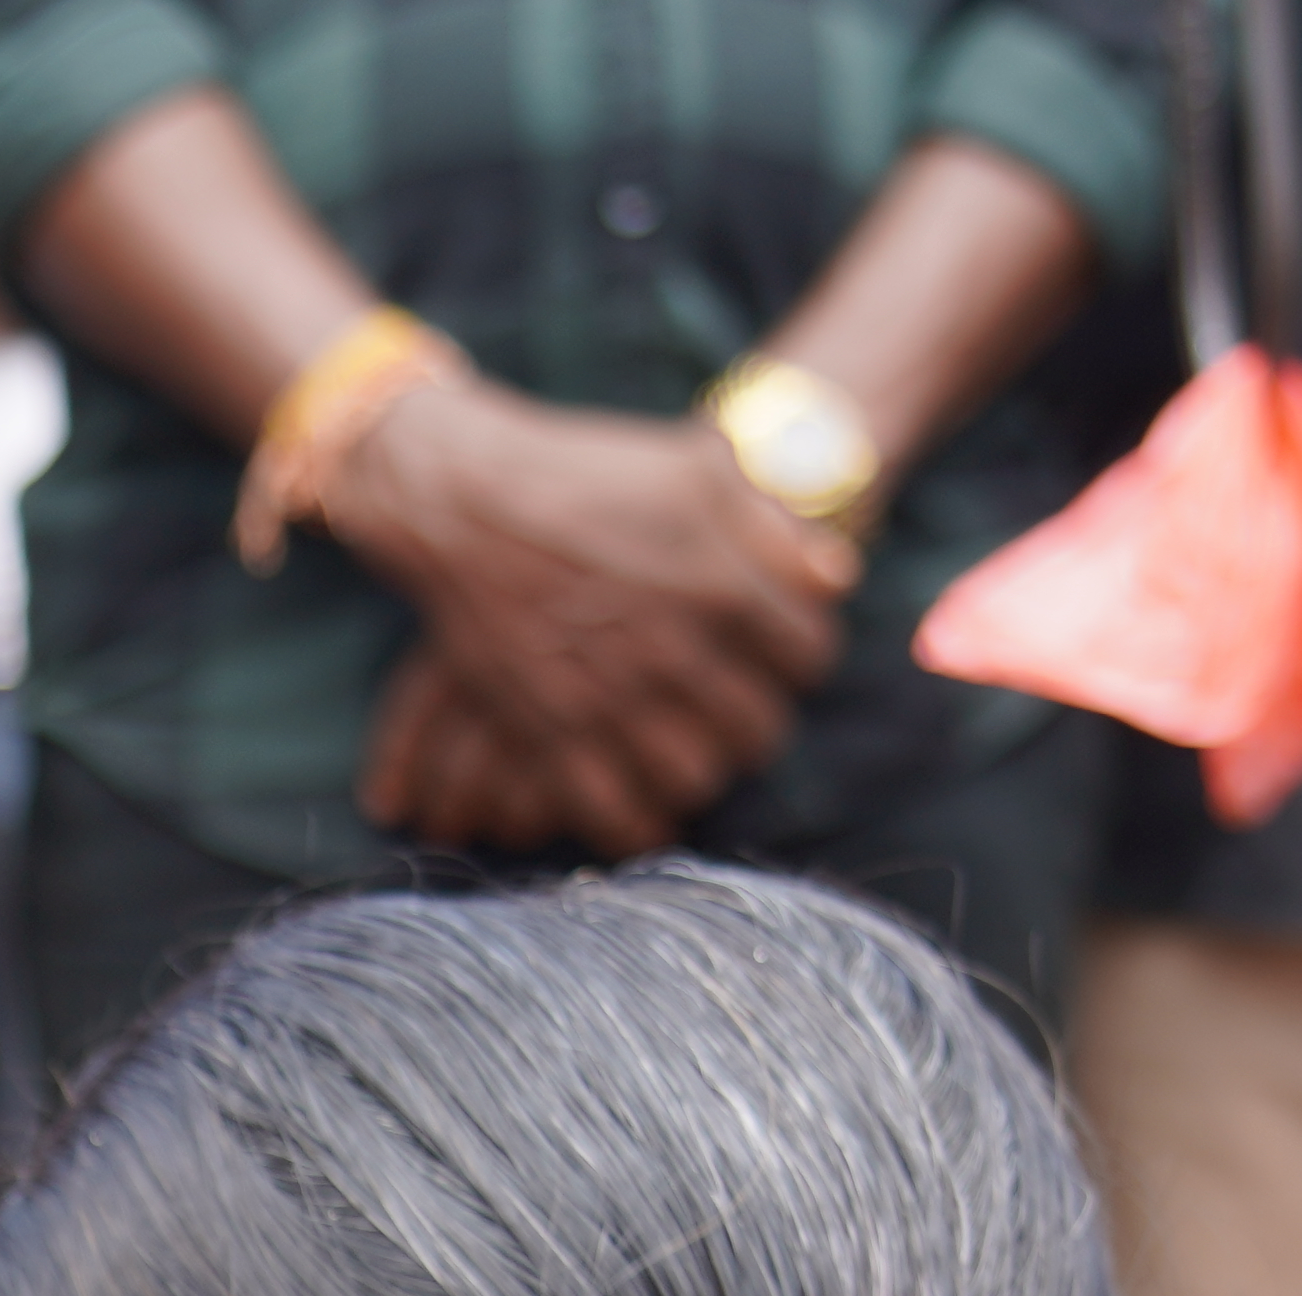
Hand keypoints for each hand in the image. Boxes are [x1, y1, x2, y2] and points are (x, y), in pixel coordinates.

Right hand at [327, 379, 839, 861]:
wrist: (466, 501)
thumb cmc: (586, 473)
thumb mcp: (696, 470)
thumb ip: (774, 529)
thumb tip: (835, 580)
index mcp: (720, 585)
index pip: (807, 651)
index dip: (803, 648)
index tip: (784, 644)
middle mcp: (673, 651)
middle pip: (759, 726)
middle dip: (760, 715)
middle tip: (742, 702)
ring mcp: (611, 699)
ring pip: (696, 774)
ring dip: (705, 764)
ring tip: (694, 746)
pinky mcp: (552, 730)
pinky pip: (612, 808)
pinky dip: (637, 818)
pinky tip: (644, 803)